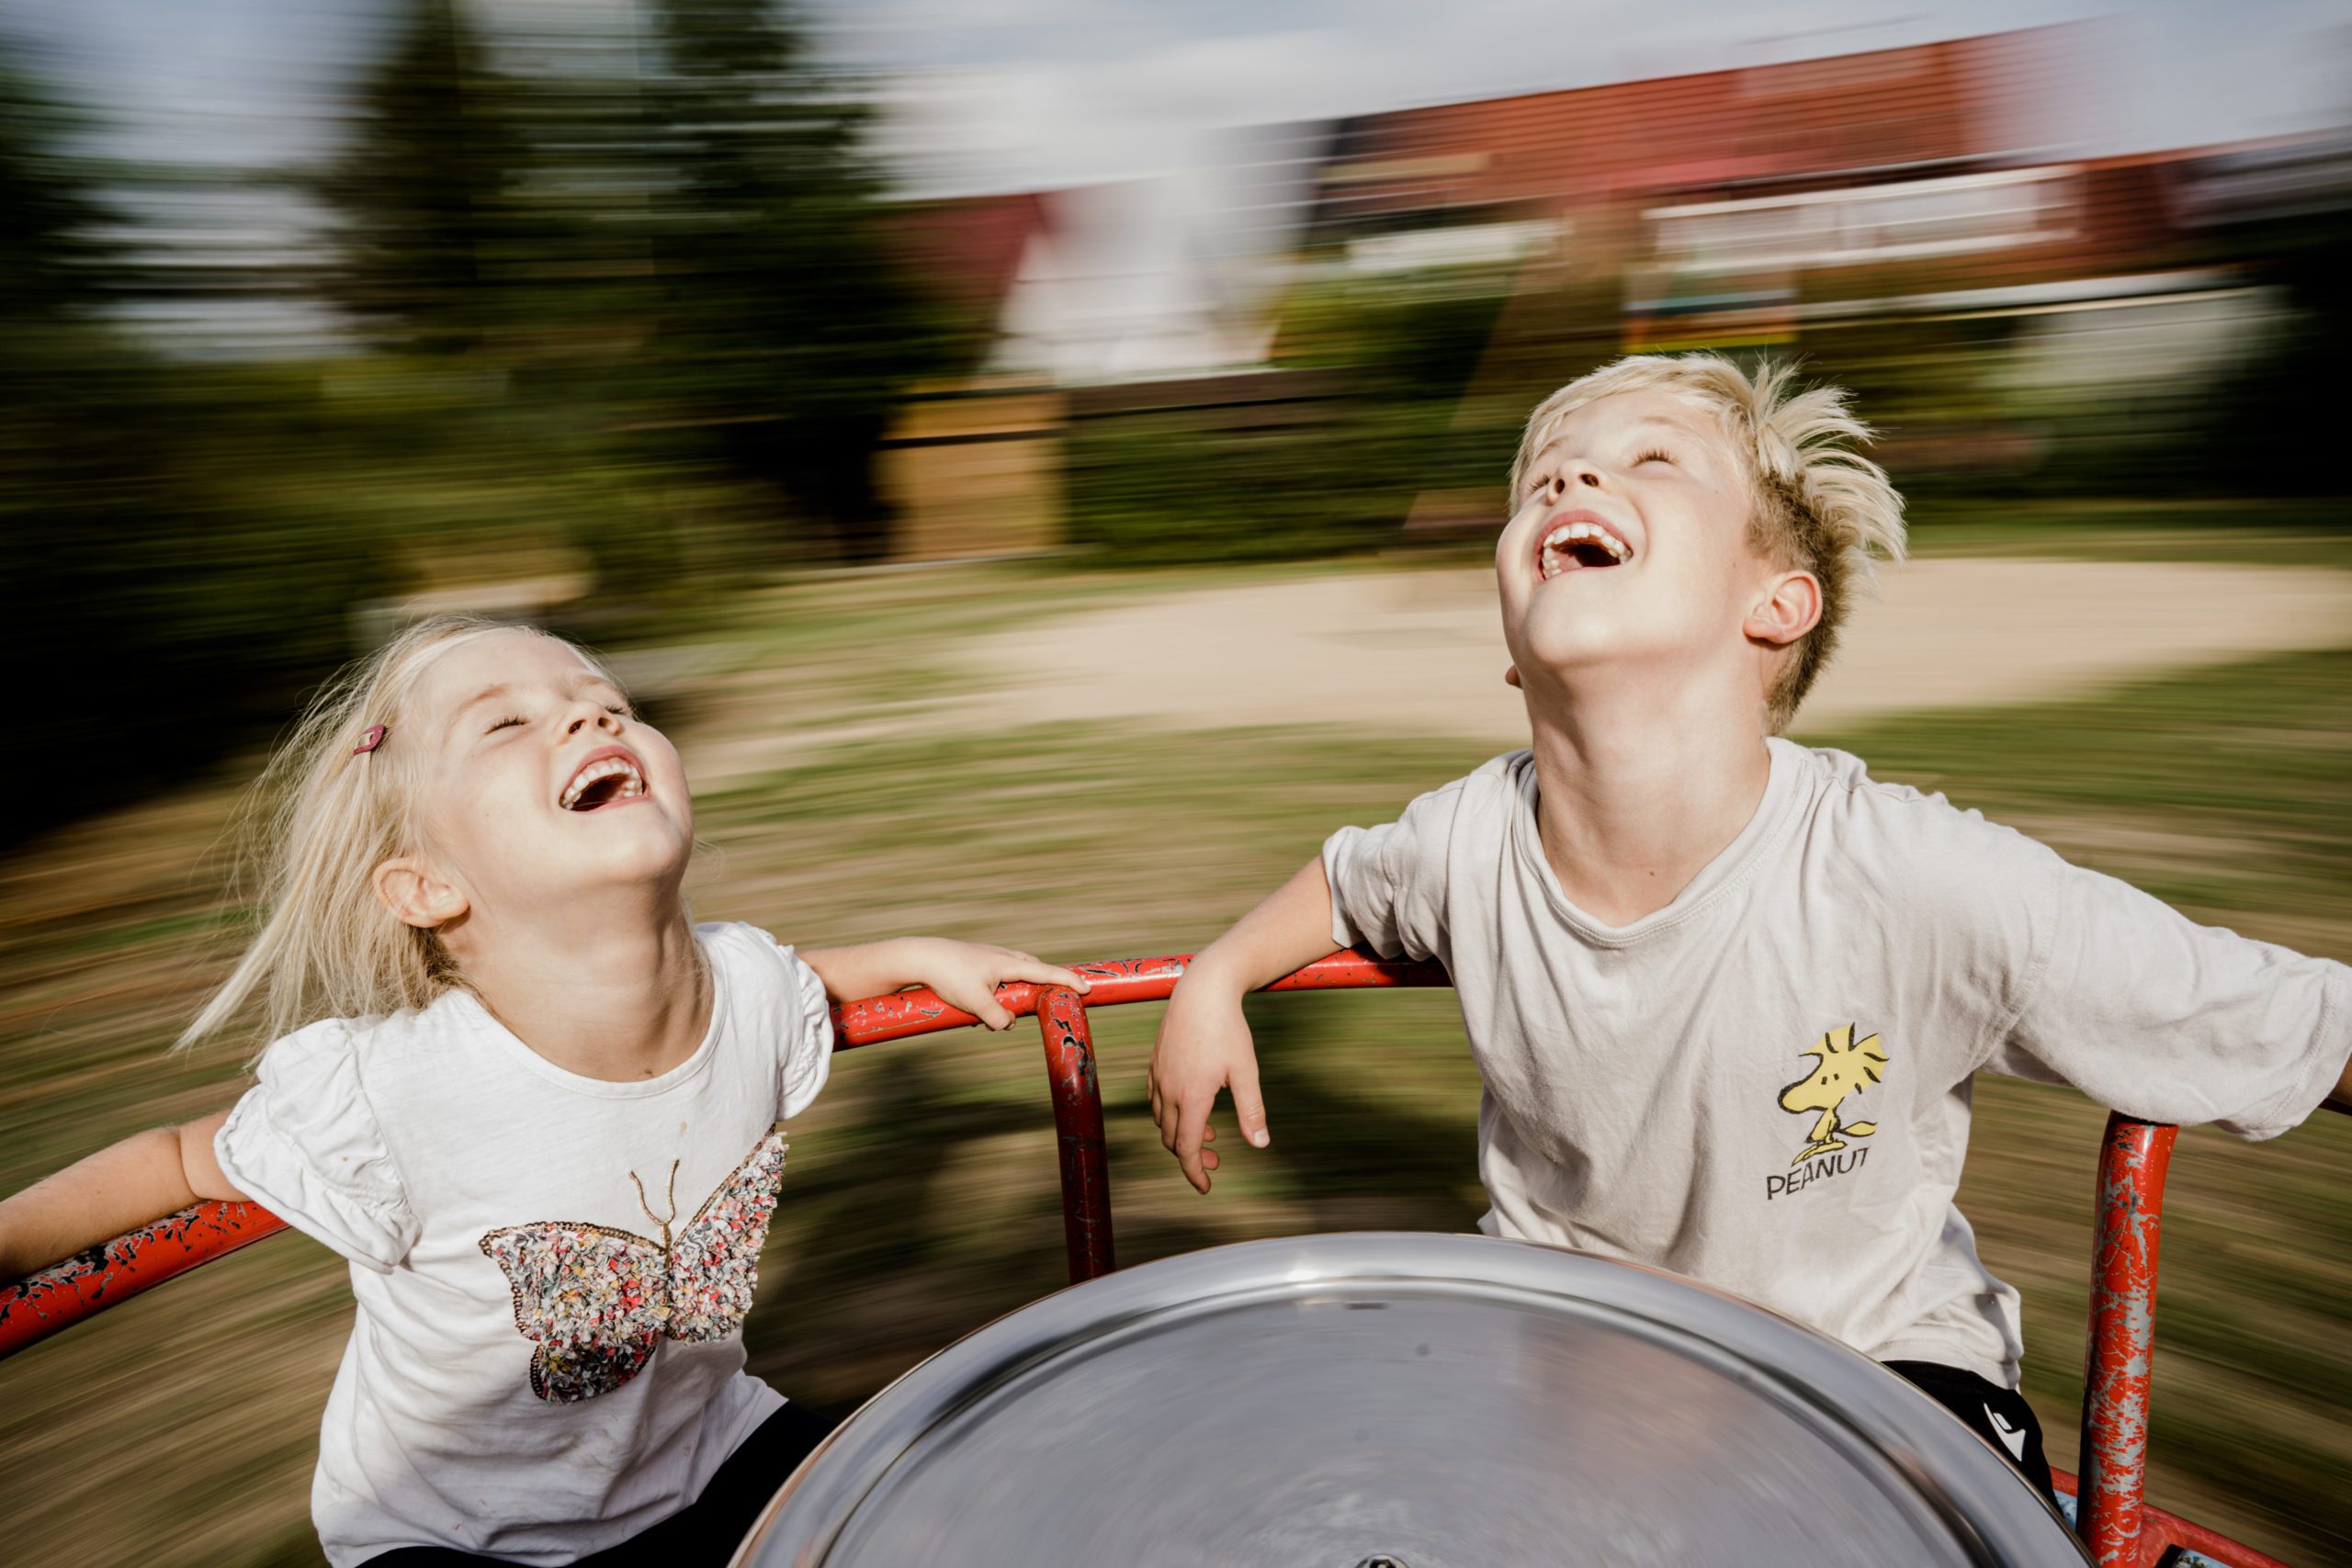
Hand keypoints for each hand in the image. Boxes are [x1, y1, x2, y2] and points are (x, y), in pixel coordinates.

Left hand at [916, 940, 1090, 1030]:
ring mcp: (990, 958)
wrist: (921, 958)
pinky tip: (978, 1010)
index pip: (1046, 973)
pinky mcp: (977, 963)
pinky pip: (997, 979)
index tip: (1087, 987)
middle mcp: (1003, 957)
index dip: (1067, 981)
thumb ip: (998, 1019)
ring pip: (1014, 976)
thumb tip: (1009, 1025)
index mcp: (1009, 964)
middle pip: (1033, 971)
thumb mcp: (976, 1004)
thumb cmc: (949, 977)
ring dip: (1013, 995)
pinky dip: (997, 993)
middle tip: (1047, 1001)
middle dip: (1042, 985)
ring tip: (995, 1014)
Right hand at [1147, 966, 1267, 1193]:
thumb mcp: (1246, 1071)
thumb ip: (1251, 1110)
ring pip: (1161, 1119)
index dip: (1195, 1172)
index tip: (1205, 1187)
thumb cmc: (1228, 1029)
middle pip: (1171, 1138)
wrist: (1202, 989)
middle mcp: (1169, 1090)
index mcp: (1192, 1097)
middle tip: (1217, 1157)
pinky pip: (1154, 1098)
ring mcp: (1159, 1075)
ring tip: (1209, 1131)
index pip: (1186, 1149)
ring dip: (1181, 1133)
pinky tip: (1188, 1105)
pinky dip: (1169, 1113)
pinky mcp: (1155, 1062)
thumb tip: (1260, 1145)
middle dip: (1191, 1155)